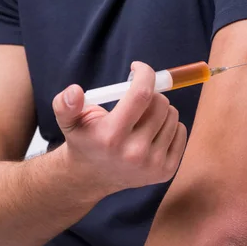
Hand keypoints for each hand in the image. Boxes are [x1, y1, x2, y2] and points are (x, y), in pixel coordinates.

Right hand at [52, 61, 187, 193]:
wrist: (92, 176)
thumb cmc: (84, 139)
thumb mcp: (68, 121)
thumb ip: (65, 104)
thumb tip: (74, 91)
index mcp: (111, 137)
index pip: (141, 95)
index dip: (144, 74)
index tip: (137, 68)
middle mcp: (134, 153)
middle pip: (160, 104)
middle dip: (149, 93)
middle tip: (136, 99)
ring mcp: (152, 164)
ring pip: (172, 116)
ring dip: (159, 110)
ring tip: (141, 118)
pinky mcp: (166, 171)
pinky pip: (181, 132)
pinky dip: (169, 126)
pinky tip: (151, 132)